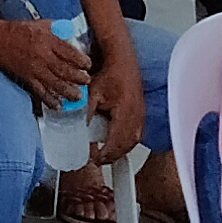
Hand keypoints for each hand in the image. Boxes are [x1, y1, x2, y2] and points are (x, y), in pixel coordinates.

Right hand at [0, 15, 91, 109]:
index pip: (69, 52)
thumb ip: (57, 30)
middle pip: (64, 70)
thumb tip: (72, 36)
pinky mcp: (26, 78)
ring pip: (55, 83)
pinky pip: (40, 91)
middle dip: (78, 78)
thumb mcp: (41, 24)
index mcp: (47, 40)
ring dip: (68, 91)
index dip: (81, 61)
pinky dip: (49, 100)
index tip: (88, 65)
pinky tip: (58, 106)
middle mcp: (42, 56)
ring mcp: (34, 69)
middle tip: (87, 81)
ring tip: (78, 96)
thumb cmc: (20, 30)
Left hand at [92, 44, 144, 167]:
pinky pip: (137, 134)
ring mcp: (141, 114)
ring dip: (121, 151)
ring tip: (107, 156)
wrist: (123, 61)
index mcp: (124, 112)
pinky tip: (119, 145)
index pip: (115, 141)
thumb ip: (87, 112)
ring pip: (133, 141)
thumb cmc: (110, 74)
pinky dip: (128, 143)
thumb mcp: (92, 93)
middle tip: (99, 161)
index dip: (105, 154)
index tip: (95, 160)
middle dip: (112, 157)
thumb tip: (80, 129)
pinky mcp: (142, 113)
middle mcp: (135, 115)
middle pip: (125, 145)